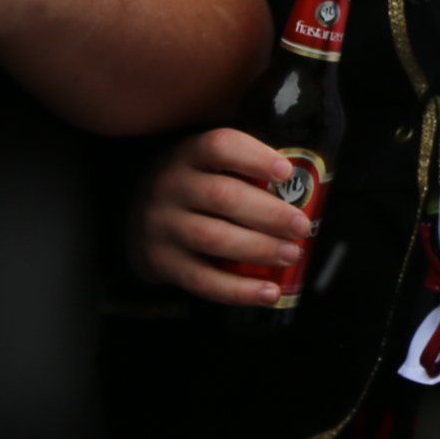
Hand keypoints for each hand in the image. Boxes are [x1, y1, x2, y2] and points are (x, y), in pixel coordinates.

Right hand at [129, 126, 312, 308]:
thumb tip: (307, 186)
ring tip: (291, 254)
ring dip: (259, 249)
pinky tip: (268, 292)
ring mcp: (162, 226)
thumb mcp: (206, 165)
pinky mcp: (161, 262)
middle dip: (269, 213)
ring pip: (214, 238)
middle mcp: (171, 186)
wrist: (132, 219)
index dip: (255, 157)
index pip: (219, 146)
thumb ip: (244, 169)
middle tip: (302, 227)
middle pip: (223, 196)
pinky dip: (239, 290)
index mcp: (188, 154)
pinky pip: (203, 280)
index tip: (287, 172)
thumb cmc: (192, 188)